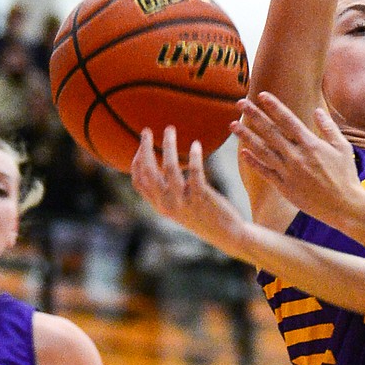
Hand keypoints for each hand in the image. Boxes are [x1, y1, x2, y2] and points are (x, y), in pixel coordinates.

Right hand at [131, 127, 245, 255]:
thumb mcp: (179, 208)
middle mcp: (168, 205)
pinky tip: (196, 144)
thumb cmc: (204, 217)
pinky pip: (195, 171)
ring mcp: (184, 202)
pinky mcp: (201, 197)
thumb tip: (157, 167)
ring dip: (168, 145)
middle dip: (145, 148)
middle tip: (146, 131)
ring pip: (169, 168)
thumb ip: (167, 192)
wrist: (227, 235)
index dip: (137, 161)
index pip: (139, 181)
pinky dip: (194, 155)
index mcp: (160, 207)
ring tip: (170, 129)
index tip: (142, 145)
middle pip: (148, 172)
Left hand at [235, 93, 362, 229]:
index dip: (273, 106)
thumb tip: (317, 110)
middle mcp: (296, 156)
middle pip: (270, 131)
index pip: (288, 120)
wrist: (344, 206)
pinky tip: (243, 152)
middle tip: (240, 102)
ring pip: (262, 150)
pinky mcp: (285, 187)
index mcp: (310, 144)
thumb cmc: (346, 176)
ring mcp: (288, 172)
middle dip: (254, 115)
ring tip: (233, 126)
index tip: (261, 95)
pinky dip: (253, 162)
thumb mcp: (343, 147)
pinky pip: (265, 172)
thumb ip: (328, 127)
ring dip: (247, 136)